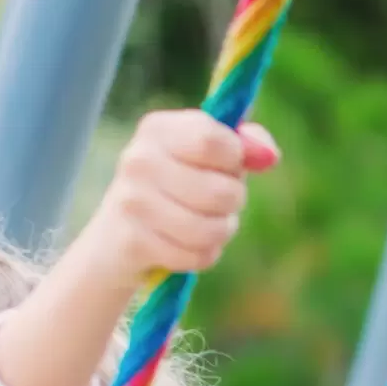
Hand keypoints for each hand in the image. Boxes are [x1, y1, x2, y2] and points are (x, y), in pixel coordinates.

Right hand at [0, 110, 278, 385]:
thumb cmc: (178, 187)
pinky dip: (203, 256)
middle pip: (220, 192)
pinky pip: (197, 256)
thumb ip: (245, 143)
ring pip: (212, 229)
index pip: (213, 141)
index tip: (228, 166)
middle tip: (217, 203)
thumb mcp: (209, 156)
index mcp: (158, 129)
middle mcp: (138, 159)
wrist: (118, 236)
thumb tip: (269, 155)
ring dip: (220, 232)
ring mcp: (132, 202)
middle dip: (232, 203)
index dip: (234, 161)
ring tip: (205, 224)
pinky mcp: (133, 242)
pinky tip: (186, 246)